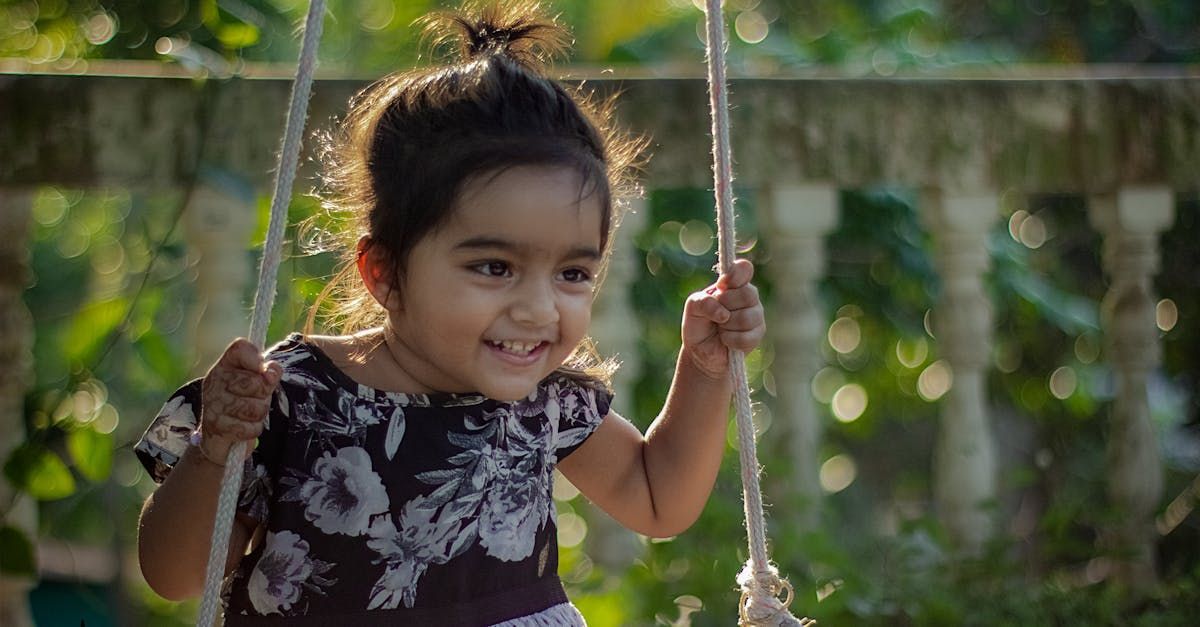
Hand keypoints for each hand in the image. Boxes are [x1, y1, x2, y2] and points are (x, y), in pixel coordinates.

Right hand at [197, 338, 281, 464]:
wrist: (220, 436)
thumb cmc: (243, 403)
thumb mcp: (258, 384)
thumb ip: (268, 373)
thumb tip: (271, 372)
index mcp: (224, 365)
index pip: (240, 348)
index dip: (256, 358)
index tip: (261, 370)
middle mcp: (214, 381)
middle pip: (256, 382)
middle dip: (264, 395)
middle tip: (254, 399)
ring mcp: (213, 404)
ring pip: (256, 408)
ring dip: (259, 414)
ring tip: (248, 414)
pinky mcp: (215, 427)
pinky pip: (251, 428)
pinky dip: (253, 430)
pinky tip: (242, 427)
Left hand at [681, 259, 765, 379]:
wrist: (700, 350)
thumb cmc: (698, 323)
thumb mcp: (693, 308)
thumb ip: (703, 302)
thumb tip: (723, 313)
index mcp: (734, 284)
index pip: (744, 269)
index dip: (735, 275)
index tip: (721, 286)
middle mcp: (749, 296)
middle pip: (747, 294)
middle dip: (725, 305)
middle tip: (716, 314)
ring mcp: (756, 315)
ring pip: (746, 318)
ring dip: (726, 326)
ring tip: (720, 328)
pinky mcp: (757, 335)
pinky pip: (745, 337)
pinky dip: (730, 340)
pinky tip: (725, 339)